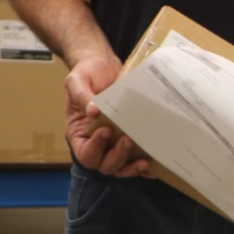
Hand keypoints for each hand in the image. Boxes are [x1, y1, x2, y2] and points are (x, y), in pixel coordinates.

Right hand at [66, 53, 152, 177]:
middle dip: (116, 157)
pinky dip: (145, 167)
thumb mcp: (78, 80)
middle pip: (103, 164)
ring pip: (120, 167)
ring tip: (143, 161)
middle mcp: (97, 143)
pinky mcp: (131, 140)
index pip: (84, 152)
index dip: (94, 147)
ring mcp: (114, 144)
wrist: (106, 66)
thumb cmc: (88, 73)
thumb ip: (81, 95)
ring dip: (131, 167)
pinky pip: (136, 160)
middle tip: (127, 140)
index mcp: (79, 132)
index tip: (105, 130)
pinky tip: (155, 166)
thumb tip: (93, 111)